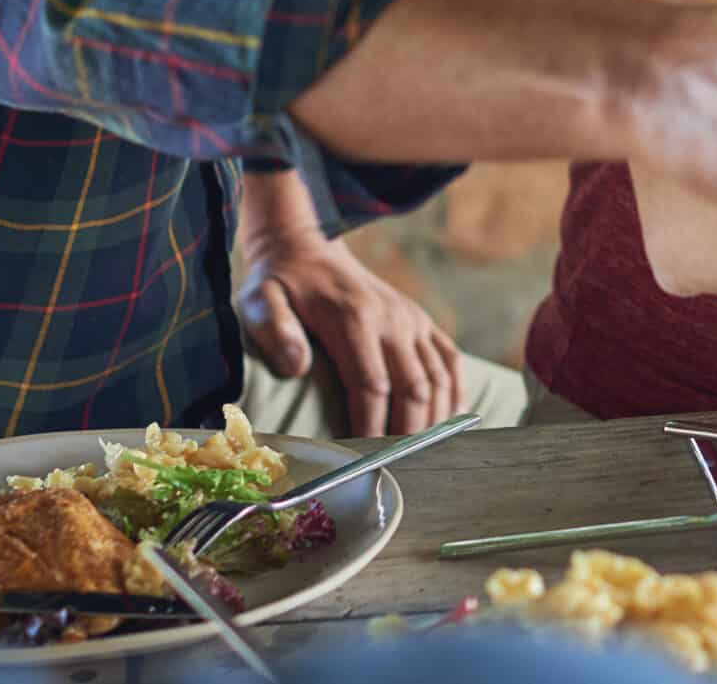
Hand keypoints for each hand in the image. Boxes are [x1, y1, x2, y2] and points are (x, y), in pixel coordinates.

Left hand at [236, 223, 466, 437]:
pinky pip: (449, 360)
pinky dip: (454, 392)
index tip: (365, 459)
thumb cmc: (281, 284)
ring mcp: (411, 319)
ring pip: (438, 378)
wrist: (309, 248)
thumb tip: (296, 367)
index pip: (373, 385)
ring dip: (433, 420)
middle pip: (413, 387)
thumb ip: (274, 328)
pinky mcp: (420, 321)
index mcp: (354, 318)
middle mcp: (392, 318)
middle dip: (408, 433)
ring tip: (420, 454)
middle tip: (395, 467)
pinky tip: (447, 421)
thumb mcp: (261, 298)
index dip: (373, 426)